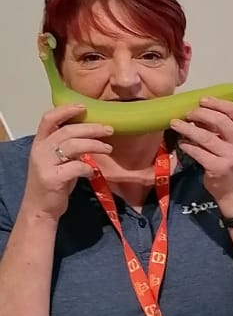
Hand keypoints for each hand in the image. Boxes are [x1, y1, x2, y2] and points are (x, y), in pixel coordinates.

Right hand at [20, 105, 113, 221]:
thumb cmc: (52, 183)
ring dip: (94, 145)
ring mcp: (45, 164)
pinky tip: (92, 171)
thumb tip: (90, 134)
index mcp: (39, 143)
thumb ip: (67, 147)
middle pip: (67, 131)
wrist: (40, 209)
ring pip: (73, 145)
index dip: (66, 110)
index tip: (84, 106)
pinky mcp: (52, 179)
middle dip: (91, 128)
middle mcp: (39, 150)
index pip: (49, 119)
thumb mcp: (57, 160)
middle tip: (109, 130)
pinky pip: (76, 167)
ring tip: (108, 148)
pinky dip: (88, 167)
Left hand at [171, 98, 232, 207]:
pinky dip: (187, 146)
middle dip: (200, 113)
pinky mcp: (218, 168)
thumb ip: (218, 129)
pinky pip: (198, 153)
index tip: (202, 100)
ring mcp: (230, 157)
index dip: (218, 102)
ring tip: (175, 124)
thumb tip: (196, 113)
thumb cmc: (231, 165)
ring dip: (187, 128)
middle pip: (220, 121)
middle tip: (187, 113)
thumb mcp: (231, 145)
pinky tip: (181, 143)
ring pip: (206, 137)